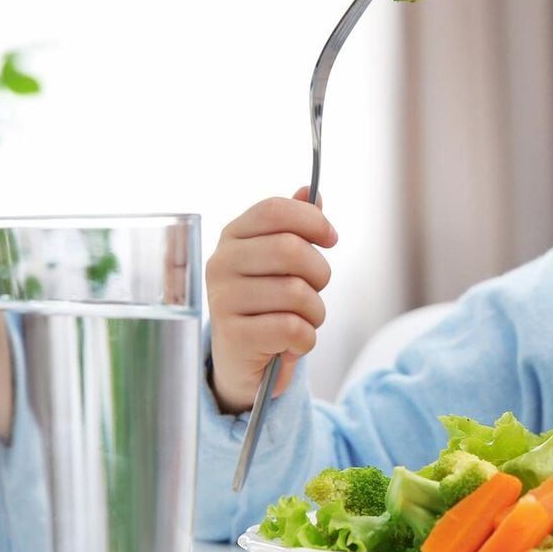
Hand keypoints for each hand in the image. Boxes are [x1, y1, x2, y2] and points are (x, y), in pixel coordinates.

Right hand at [206, 189, 336, 413]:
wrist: (243, 359)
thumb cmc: (267, 303)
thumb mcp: (281, 262)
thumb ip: (296, 226)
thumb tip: (312, 191)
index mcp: (233, 236)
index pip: (274, 210)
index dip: (312, 220)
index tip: (331, 239)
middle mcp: (221, 263)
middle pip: (291, 249)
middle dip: (319, 273)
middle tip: (314, 290)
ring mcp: (222, 300)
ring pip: (297, 293)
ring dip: (315, 313)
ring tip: (300, 322)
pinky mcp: (233, 336)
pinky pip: (292, 328)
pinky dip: (305, 340)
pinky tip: (290, 345)